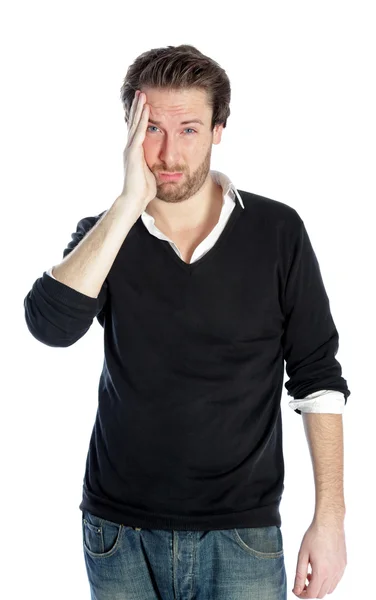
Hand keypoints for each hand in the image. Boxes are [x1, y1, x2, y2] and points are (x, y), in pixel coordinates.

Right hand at [119, 90, 156, 214]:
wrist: (135, 199)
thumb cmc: (144, 190)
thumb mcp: (151, 172)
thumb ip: (153, 163)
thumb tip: (162, 162)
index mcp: (135, 151)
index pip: (137, 129)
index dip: (140, 116)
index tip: (143, 103)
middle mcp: (130, 148)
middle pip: (133, 122)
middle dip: (137, 107)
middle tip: (140, 92)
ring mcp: (130, 149)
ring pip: (135, 124)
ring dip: (139, 109)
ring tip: (142, 94)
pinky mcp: (133, 153)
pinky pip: (139, 133)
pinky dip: (142, 120)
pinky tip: (146, 109)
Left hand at [292, 519, 346, 597]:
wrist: (329, 523)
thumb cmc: (314, 535)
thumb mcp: (302, 555)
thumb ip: (299, 574)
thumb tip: (296, 589)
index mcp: (322, 572)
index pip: (312, 594)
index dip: (302, 594)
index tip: (296, 589)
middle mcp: (333, 574)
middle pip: (321, 594)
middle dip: (310, 591)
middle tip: (303, 580)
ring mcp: (340, 570)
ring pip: (329, 589)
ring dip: (319, 586)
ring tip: (311, 572)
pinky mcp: (344, 565)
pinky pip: (336, 580)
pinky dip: (327, 580)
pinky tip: (321, 568)